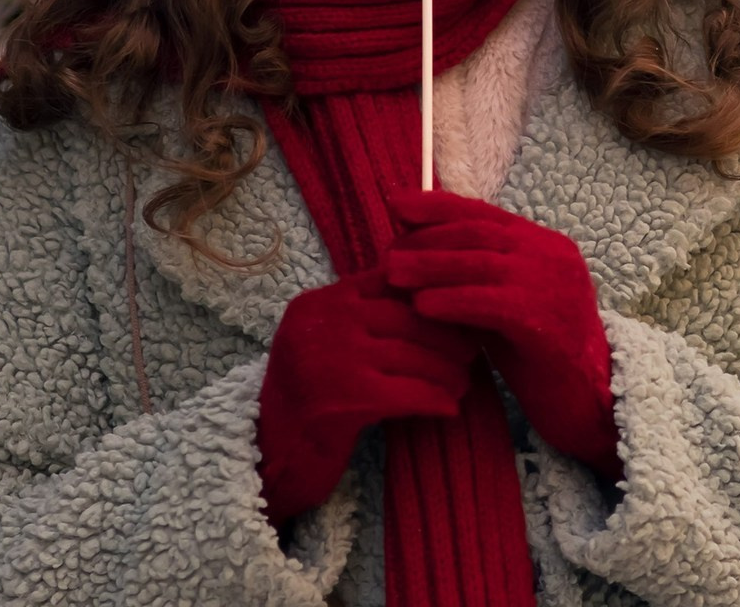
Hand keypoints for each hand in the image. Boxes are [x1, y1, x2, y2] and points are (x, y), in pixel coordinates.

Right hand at [255, 267, 481, 527]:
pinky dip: (435, 400)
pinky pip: (408, 393)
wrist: (266, 458)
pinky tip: (450, 408)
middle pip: (407, 316)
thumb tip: (427, 290)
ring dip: (448, 371)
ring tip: (465, 381)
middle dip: (447, 334)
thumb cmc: (307, 398)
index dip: (430, 294)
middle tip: (473, 350)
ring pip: (413, 355)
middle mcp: (321, 322)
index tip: (459, 309)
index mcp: (318, 301)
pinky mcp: (342, 402)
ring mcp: (329, 360)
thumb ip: (361, 314)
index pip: (388, 279)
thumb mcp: (324, 342)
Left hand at [386, 190, 621, 480]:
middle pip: (478, 233)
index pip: (484, 213)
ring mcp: (554, 285)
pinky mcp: (548, 321)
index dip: (437, 206)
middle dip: (427, 238)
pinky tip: (422, 306)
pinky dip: (452, 300)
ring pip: (481, 262)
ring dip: (430, 266)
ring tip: (392, 274)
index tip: (396, 204)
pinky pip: (491, 301)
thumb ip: (474, 276)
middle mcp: (553, 254)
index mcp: (545, 244)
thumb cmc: (539, 357)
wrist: (593, 405)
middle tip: (387, 251)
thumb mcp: (505, 304)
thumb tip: (414, 248)